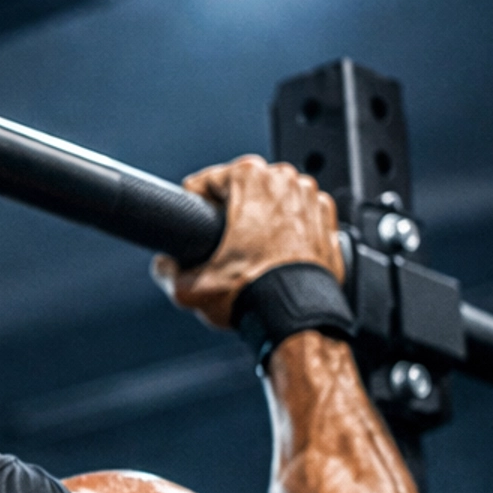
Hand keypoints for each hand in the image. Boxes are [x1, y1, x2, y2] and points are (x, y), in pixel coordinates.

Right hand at [153, 154, 343, 330]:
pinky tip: (277, 255)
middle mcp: (284, 180)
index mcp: (250, 177)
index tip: (195, 223)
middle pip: (244, 188)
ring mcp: (310, 198)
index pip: (207, 180)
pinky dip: (289, 231)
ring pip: (274, 200)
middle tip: (222, 242)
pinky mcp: (328, 221)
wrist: (296, 316)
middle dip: (231, 210)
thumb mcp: (189, 288)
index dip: (194, 203)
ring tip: (250, 251)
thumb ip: (166, 270)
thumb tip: (164, 265)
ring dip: (262, 218)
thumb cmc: (254, 293)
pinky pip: (300, 218)